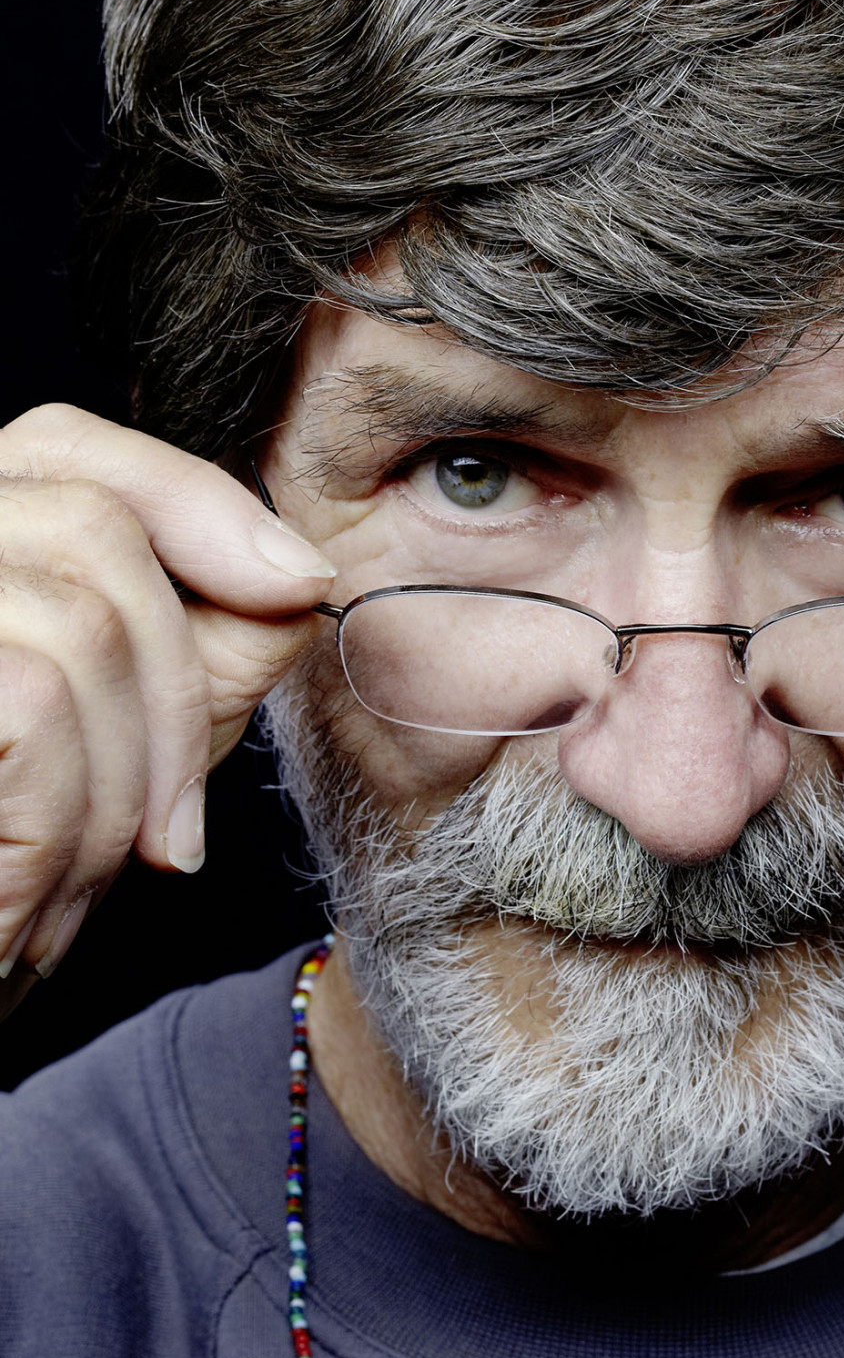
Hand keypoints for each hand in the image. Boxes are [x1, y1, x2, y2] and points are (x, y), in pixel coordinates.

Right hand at [0, 405, 334, 1004]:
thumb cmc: (20, 841)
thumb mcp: (145, 719)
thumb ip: (222, 629)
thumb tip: (300, 576)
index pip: (82, 450)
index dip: (202, 504)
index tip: (302, 584)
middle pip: (99, 539)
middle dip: (175, 695)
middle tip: (172, 839)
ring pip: (76, 631)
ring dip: (121, 783)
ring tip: (97, 880)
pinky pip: (28, 709)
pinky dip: (60, 826)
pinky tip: (33, 907)